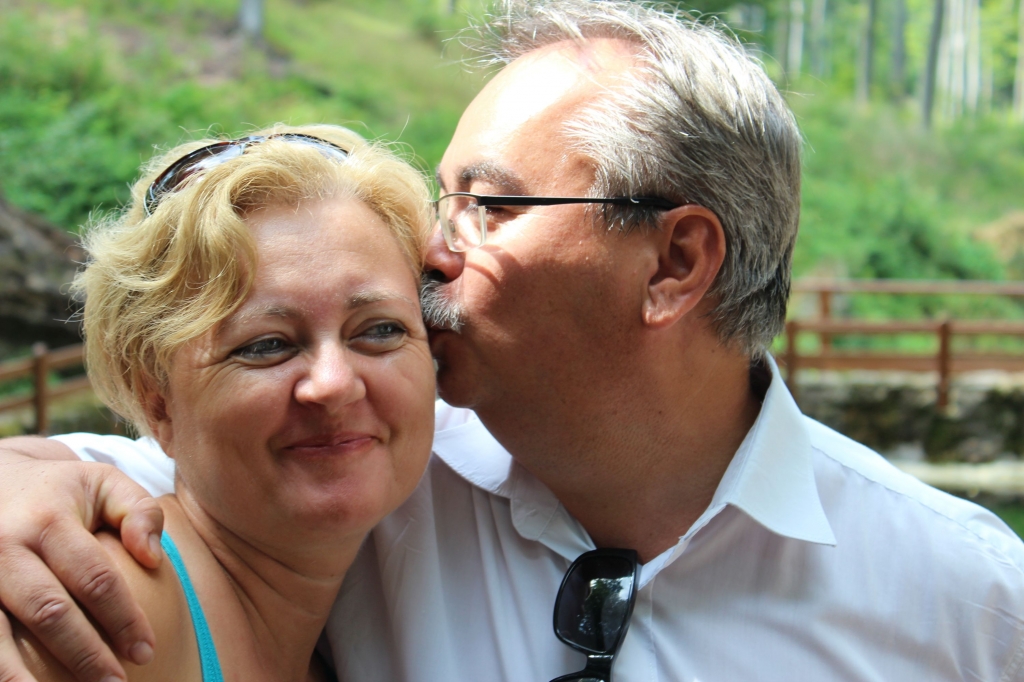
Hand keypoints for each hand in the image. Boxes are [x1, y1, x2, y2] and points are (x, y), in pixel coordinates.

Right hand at [0, 438, 163, 681]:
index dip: (123, 618)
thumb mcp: (104, 483)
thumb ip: (139, 511)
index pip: (94, 578)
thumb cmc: (60, 490)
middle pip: (49, 612)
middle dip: (85, 655)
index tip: (145, 651)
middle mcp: (5, 547)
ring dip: (27, 678)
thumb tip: (153, 557)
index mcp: (48, 519)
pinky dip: (1, 668)